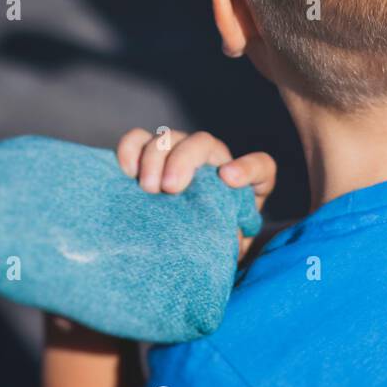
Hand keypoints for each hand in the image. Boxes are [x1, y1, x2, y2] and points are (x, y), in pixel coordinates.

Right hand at [115, 128, 275, 255]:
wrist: (182, 249)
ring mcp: (179, 155)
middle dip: (184, 160)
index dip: (247, 168)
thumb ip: (232, 243)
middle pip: (203, 143)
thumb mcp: (225, 249)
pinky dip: (131, 148)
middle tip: (170, 189)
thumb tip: (228, 240)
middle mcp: (212, 162)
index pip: (259, 167)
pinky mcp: (149, 157)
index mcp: (241, 184)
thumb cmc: (209, 248)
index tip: (229, 179)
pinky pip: (138, 139)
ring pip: (170, 138)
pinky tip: (127, 171)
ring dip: (155, 157)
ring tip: (147, 188)